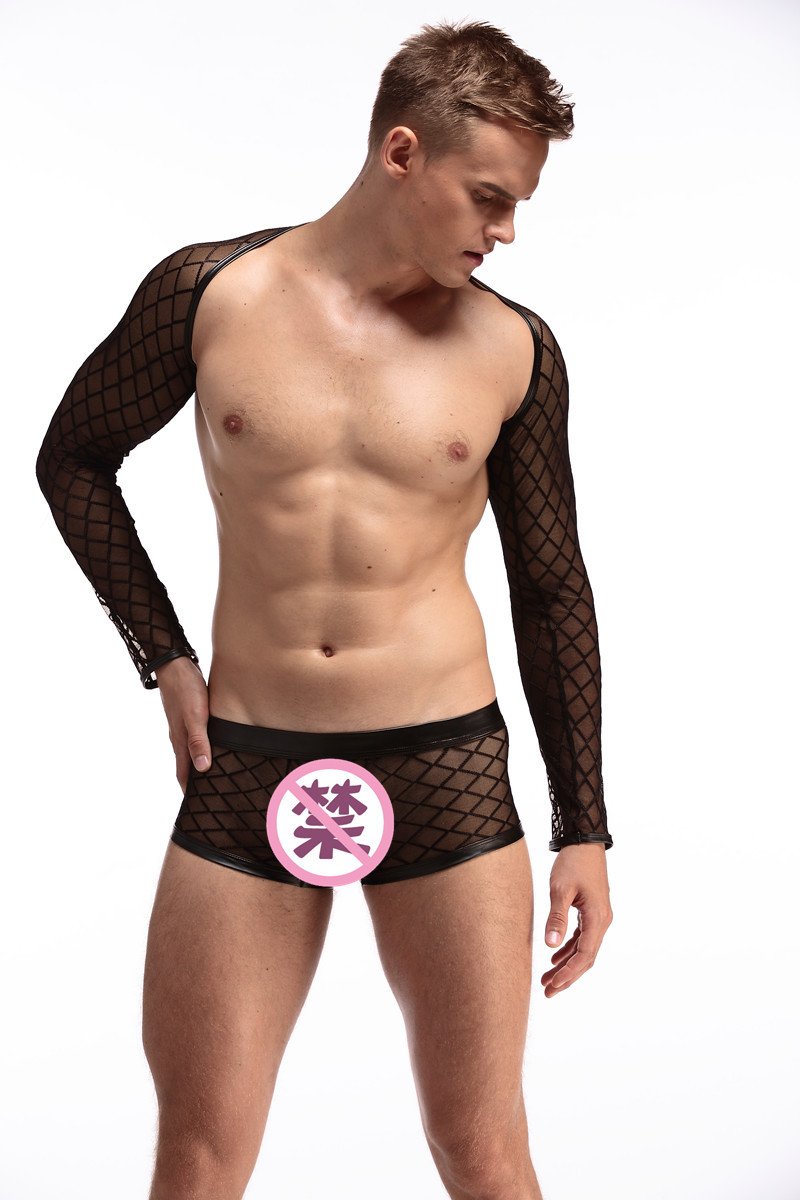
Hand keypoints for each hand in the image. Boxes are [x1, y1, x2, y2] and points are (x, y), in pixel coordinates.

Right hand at [155, 656, 210, 790]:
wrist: (174, 664)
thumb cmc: (186, 689)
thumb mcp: (196, 715)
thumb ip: (198, 741)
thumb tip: (202, 768)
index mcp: (180, 741)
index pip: (184, 775)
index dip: (190, 792)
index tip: (198, 808)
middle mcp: (179, 737)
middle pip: (186, 767)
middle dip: (195, 784)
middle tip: (209, 797)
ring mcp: (181, 727)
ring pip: (190, 753)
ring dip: (198, 767)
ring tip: (211, 777)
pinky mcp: (187, 716)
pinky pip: (194, 739)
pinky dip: (201, 749)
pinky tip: (210, 747)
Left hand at [541, 843, 611, 997]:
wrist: (584, 842)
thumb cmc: (573, 863)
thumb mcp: (560, 889)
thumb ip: (557, 918)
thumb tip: (551, 945)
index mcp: (597, 918)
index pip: (585, 955)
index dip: (569, 973)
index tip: (553, 985)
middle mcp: (602, 921)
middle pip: (586, 958)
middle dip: (567, 977)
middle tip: (547, 992)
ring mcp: (599, 917)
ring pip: (584, 949)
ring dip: (567, 965)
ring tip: (548, 980)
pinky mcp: (592, 911)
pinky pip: (583, 938)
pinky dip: (570, 949)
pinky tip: (555, 957)